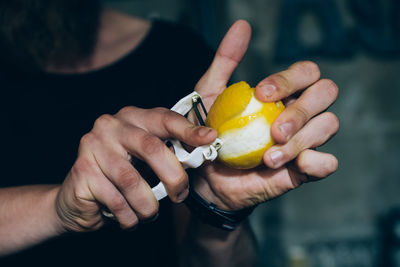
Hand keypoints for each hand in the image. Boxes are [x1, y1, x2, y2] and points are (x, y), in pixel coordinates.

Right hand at [56, 107, 216, 230]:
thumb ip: (169, 152)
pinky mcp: (82, 171)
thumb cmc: (121, 178)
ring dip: (147, 206)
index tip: (209, 138)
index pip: (164, 118)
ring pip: (133, 182)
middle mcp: (111, 126)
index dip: (188, 130)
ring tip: (148, 213)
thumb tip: (204, 150)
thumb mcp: (147, 160)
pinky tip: (128, 218)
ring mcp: (93, 146)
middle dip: (173, 177)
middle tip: (180, 195)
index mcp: (132, 117)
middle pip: (152, 148)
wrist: (79, 198)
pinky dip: (129, 217)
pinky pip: (116, 200)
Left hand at [192, 20, 338, 209]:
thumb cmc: (210, 132)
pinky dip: (318, 163)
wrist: (206, 176)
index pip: (306, 73)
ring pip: (328, 125)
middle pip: (326, 93)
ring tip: (269, 156)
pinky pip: (328, 163)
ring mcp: (303, 140)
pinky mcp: (302, 170)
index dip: (290, 79)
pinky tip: (292, 166)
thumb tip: (242, 25)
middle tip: (274, 128)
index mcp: (283, 93)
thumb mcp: (210, 94)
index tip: (261, 93)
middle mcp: (298, 113)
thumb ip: (226, 61)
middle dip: (301, 109)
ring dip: (301, 140)